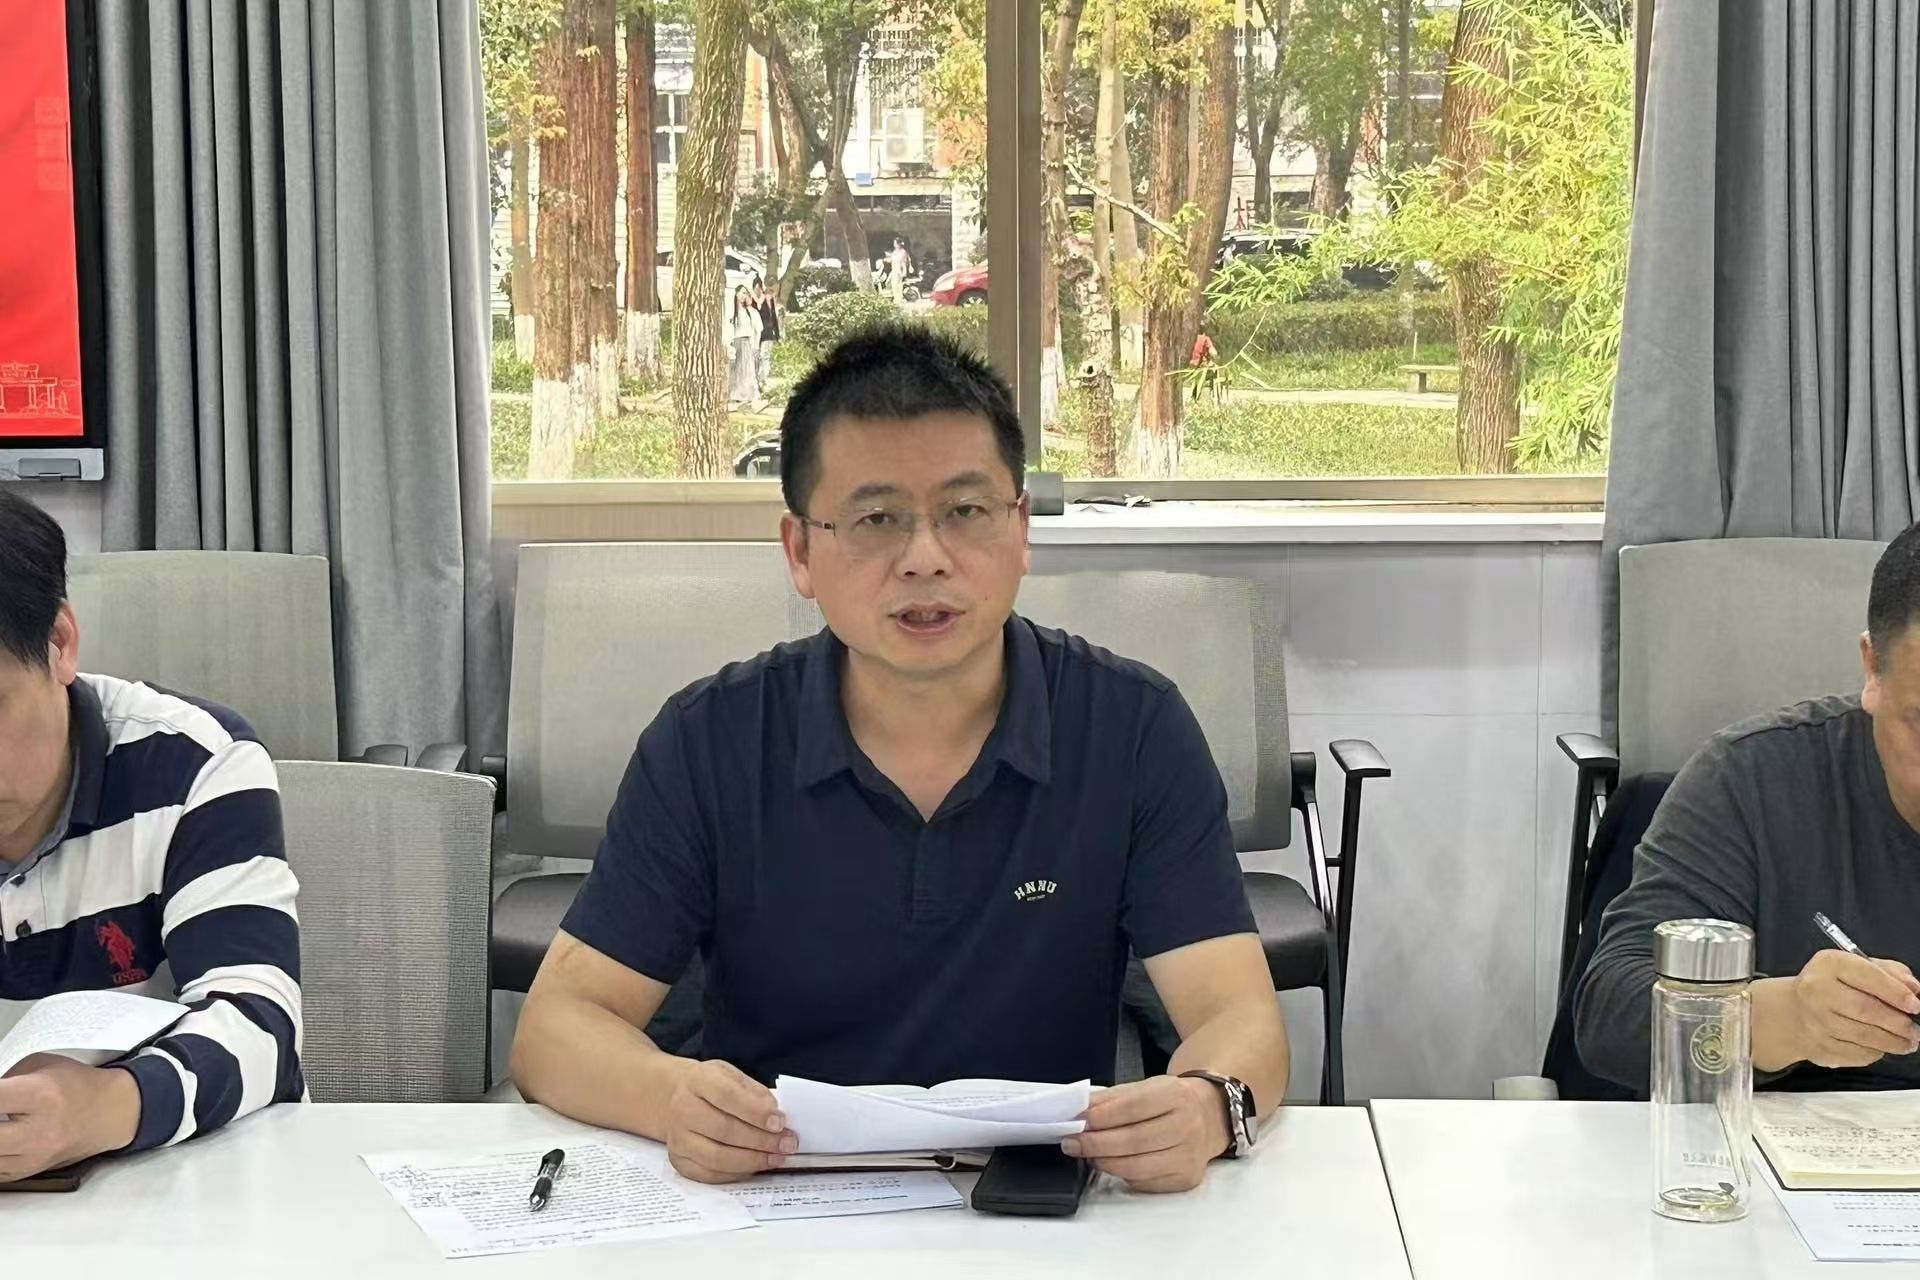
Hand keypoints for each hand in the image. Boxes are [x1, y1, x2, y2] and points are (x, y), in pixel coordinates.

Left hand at [0, 1055, 140, 1181]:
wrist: (110, 1112)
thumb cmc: (76, 1085)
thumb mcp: (41, 1065)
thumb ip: (5, 1079)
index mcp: (41, 1095)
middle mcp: (38, 1131)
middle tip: (0, 1111)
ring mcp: (34, 1156)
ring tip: (5, 1123)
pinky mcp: (30, 1171)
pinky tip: (5, 1137)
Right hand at [663, 1060, 793, 1183]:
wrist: (674, 1097)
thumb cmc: (710, 1087)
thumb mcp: (731, 1075)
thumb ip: (754, 1092)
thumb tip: (775, 1116)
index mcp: (699, 1080)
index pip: (728, 1096)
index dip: (756, 1112)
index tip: (780, 1122)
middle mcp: (683, 1110)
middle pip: (724, 1130)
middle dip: (762, 1140)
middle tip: (787, 1144)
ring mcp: (678, 1139)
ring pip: (718, 1157)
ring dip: (753, 1160)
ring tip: (776, 1157)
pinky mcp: (679, 1161)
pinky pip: (710, 1174)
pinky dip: (737, 1173)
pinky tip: (756, 1166)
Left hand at [1060, 1075, 1228, 1193]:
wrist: (1211, 1116)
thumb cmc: (1170, 1101)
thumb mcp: (1146, 1088)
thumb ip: (1112, 1099)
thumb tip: (1079, 1112)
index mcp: (1176, 1095)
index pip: (1132, 1108)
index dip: (1102, 1117)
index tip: (1077, 1121)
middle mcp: (1188, 1126)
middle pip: (1133, 1140)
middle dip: (1096, 1143)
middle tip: (1072, 1143)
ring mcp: (1189, 1156)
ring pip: (1137, 1167)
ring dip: (1105, 1162)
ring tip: (1088, 1155)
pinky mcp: (1186, 1179)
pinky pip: (1145, 1183)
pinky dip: (1123, 1175)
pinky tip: (1112, 1164)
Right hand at [1758, 950, 1919, 1070]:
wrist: (1793, 1012)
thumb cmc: (1834, 986)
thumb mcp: (1858, 966)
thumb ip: (1891, 973)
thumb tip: (1916, 991)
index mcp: (1829, 964)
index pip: (1868, 976)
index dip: (1896, 992)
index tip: (1915, 1004)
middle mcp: (1817, 991)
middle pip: (1867, 1010)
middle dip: (1899, 1022)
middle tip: (1915, 1029)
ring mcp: (1815, 1021)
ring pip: (1865, 1036)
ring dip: (1894, 1042)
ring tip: (1907, 1041)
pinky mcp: (1819, 1046)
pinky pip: (1857, 1053)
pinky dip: (1876, 1052)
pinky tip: (1881, 1046)